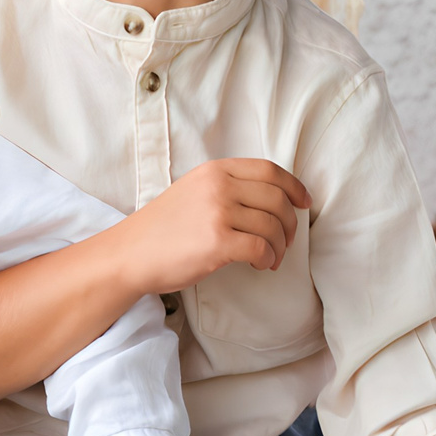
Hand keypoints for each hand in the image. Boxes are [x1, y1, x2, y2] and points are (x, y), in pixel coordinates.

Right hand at [106, 159, 309, 293]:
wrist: (130, 254)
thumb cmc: (162, 229)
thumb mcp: (193, 191)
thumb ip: (226, 187)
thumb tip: (270, 200)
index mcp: (215, 170)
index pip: (269, 170)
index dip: (294, 186)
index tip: (304, 202)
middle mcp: (219, 186)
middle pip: (277, 199)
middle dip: (290, 223)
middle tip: (286, 241)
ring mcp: (218, 213)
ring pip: (273, 225)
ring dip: (280, 246)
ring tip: (271, 257)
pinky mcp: (217, 241)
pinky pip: (261, 248)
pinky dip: (268, 258)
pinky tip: (261, 264)